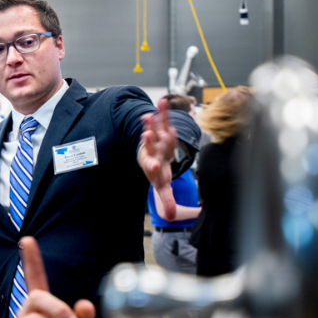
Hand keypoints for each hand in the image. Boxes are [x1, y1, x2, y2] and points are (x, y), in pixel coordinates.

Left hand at [139, 99, 178, 220]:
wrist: (148, 159)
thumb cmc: (158, 173)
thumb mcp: (162, 187)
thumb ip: (166, 199)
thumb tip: (171, 217)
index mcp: (155, 167)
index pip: (154, 168)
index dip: (154, 168)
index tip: (153, 167)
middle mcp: (153, 153)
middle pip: (153, 147)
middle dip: (151, 142)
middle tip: (146, 135)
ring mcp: (156, 142)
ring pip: (154, 132)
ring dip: (152, 123)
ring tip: (147, 115)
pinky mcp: (160, 132)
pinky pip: (162, 122)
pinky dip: (163, 112)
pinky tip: (161, 101)